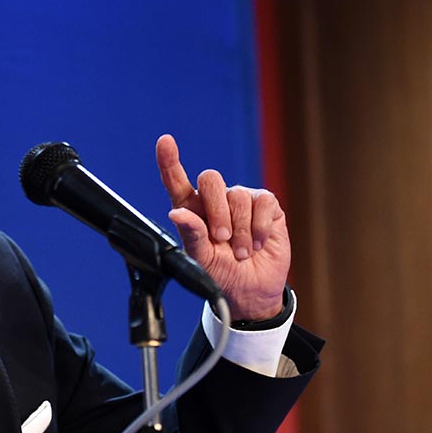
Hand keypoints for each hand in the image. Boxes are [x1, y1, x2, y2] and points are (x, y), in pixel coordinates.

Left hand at [156, 134, 290, 320]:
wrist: (252, 291)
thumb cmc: (221, 273)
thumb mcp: (202, 259)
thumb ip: (191, 234)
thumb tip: (177, 213)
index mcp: (193, 210)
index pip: (177, 181)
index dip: (170, 160)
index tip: (165, 142)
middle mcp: (216, 200)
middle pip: (211, 180)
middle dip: (216, 211)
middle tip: (221, 239)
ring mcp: (241, 199)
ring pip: (237, 196)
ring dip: (241, 231)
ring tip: (241, 252)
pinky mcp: (266, 205)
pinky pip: (262, 202)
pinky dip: (259, 227)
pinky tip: (258, 243)